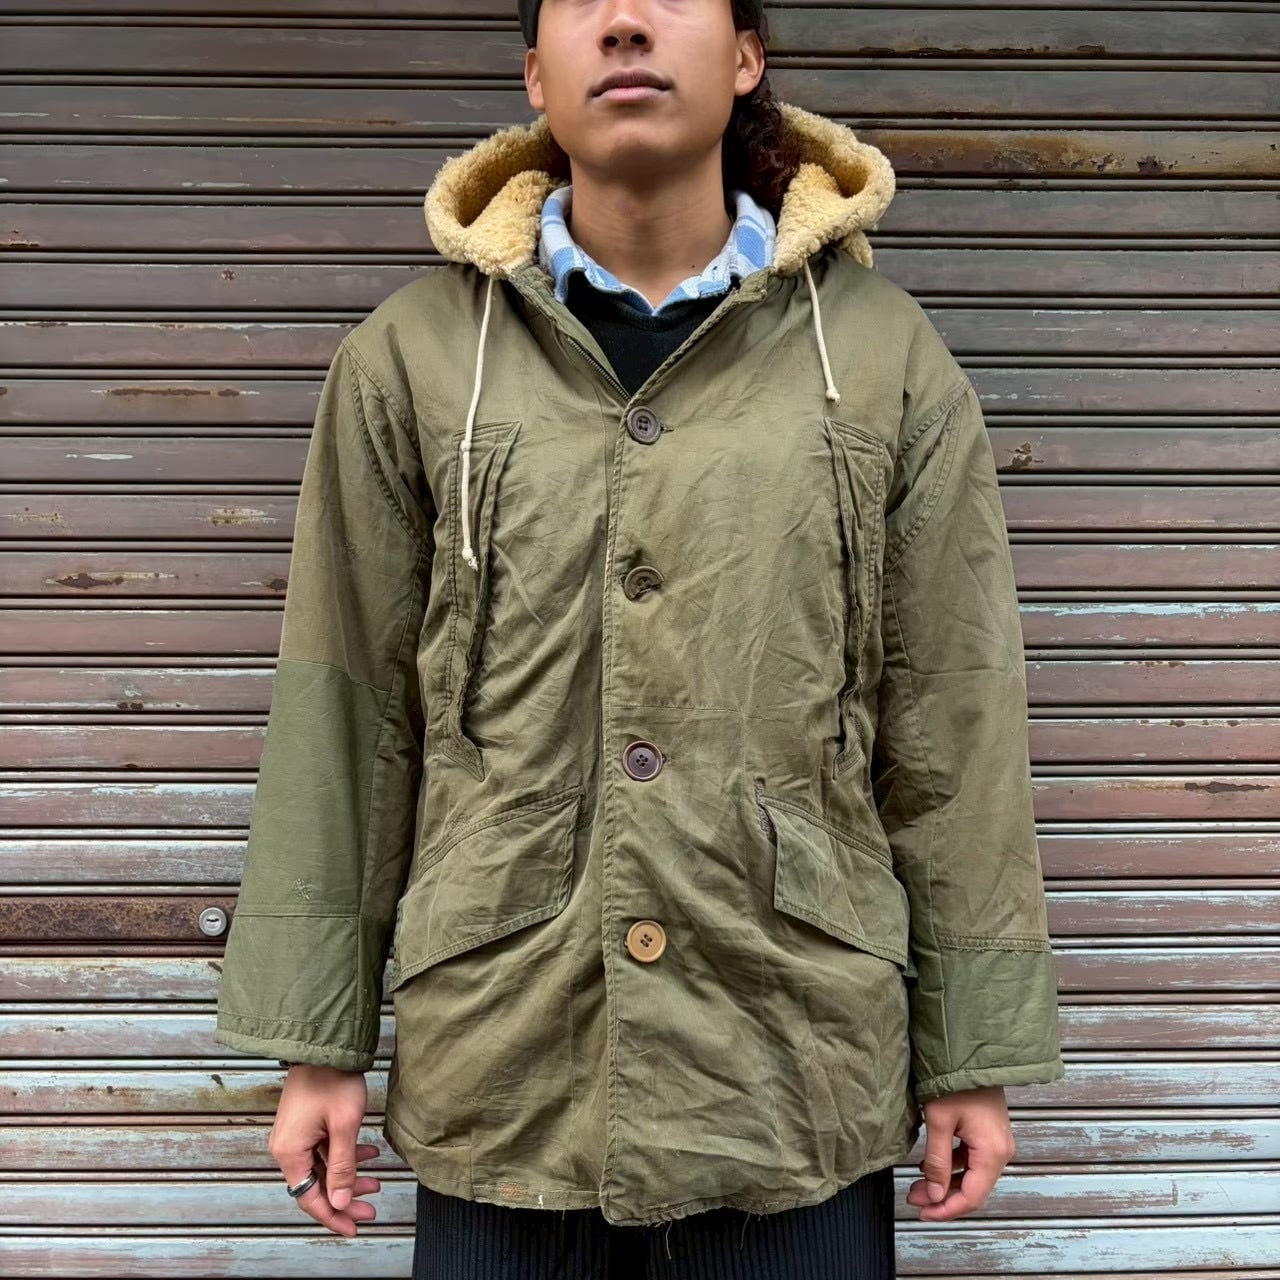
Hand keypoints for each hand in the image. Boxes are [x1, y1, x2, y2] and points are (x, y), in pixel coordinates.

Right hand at [268, 1064, 380, 1236]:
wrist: (324, 1044)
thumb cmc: (333, 1080)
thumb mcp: (344, 1126)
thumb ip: (342, 1167)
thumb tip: (339, 1202)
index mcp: (290, 1152)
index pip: (310, 1198)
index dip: (333, 1216)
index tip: (354, 1226)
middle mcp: (287, 1147)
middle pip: (316, 1185)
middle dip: (345, 1197)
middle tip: (371, 1206)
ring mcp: (295, 1135)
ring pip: (323, 1168)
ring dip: (348, 1176)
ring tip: (376, 1181)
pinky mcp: (304, 1124)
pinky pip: (323, 1150)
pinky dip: (344, 1156)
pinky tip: (367, 1155)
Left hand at [905, 1085, 1014, 1220]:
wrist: (971, 1053)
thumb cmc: (956, 1082)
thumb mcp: (939, 1121)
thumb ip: (937, 1161)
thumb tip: (933, 1194)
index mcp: (992, 1152)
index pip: (972, 1197)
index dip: (946, 1209)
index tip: (923, 1212)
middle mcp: (1001, 1151)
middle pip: (973, 1189)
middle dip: (942, 1197)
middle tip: (914, 1197)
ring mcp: (997, 1143)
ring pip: (971, 1176)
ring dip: (945, 1182)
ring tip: (917, 1183)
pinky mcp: (990, 1134)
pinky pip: (972, 1160)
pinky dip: (952, 1166)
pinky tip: (930, 1163)